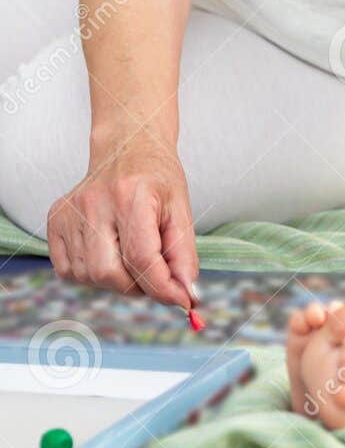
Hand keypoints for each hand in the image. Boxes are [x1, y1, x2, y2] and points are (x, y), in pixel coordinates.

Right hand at [47, 132, 198, 306]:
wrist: (126, 147)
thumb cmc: (157, 180)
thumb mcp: (181, 210)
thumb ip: (184, 255)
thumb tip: (186, 297)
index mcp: (131, 195)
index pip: (142, 257)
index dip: (163, 287)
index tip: (181, 300)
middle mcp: (94, 202)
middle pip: (110, 273)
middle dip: (137, 287)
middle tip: (153, 275)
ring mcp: (69, 211)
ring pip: (89, 277)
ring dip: (116, 281)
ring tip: (130, 257)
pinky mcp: (55, 219)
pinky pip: (68, 270)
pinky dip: (91, 274)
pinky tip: (107, 253)